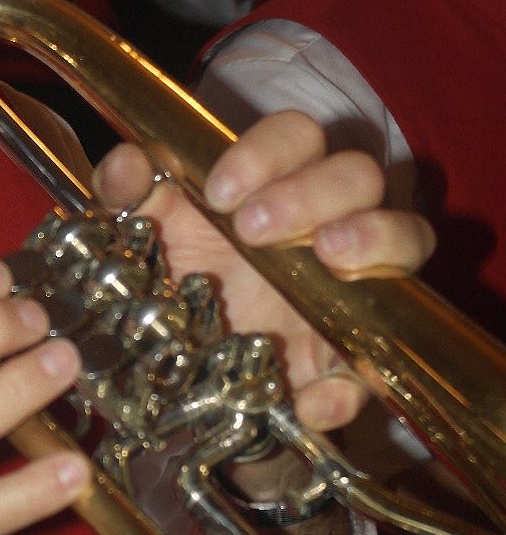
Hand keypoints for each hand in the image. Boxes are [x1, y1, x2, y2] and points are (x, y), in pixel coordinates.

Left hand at [92, 110, 435, 431]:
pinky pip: (378, 366)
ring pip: (407, 237)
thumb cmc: (175, 275)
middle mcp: (327, 220)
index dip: (265, 152)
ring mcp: (353, 286)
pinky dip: (349, 386)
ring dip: (375, 238)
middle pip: (358, 174)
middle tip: (254, 230)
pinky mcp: (351, 358)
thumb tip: (128, 166)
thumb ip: (127, 191)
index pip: (296, 135)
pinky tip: (310, 399)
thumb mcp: (141, 232)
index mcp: (276, 181)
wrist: (176, 368)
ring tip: (330, 256)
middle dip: (312, 192)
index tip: (220, 193)